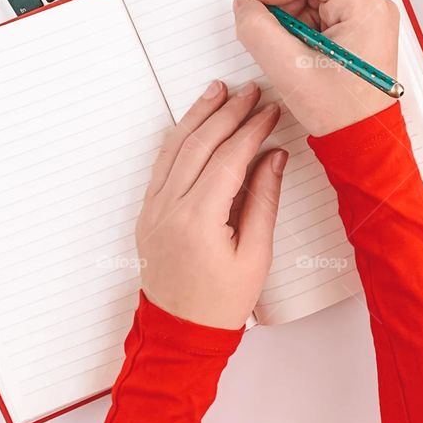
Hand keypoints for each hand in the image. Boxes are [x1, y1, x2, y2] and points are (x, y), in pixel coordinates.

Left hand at [136, 81, 285, 329]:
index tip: (271, 111)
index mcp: (198, 221)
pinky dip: (179, 137)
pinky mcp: (148, 212)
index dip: (252, 130)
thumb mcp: (255, 256)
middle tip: (251, 91)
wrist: (180, 332)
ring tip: (218, 90)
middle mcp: (169, 209)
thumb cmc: (221, 303)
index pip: (228, 159)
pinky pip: (162, 164)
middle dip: (227, 113)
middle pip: (200, 145)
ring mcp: (154, 209)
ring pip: (174, 148)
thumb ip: (263, 201)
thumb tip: (274, 156)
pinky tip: (194, 122)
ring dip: (198, 116)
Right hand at [233, 0, 399, 136]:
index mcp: (365, 8)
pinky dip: (302, 32)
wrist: (363, 141)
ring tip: (295, 55)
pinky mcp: (358, 30)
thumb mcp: (289, 70)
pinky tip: (303, 57)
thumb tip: (245, 5)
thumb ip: (258, 30)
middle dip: (286, 9)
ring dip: (293, 23)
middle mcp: (371, 7)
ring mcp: (366, 19)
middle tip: (280, 42)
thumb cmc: (342, 114)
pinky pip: (320, 15)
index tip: (263, 11)